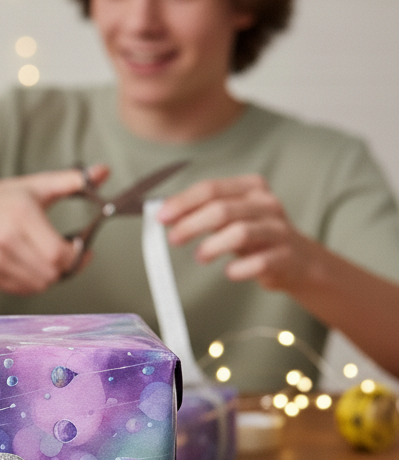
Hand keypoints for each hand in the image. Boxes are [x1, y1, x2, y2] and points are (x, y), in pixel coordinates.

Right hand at [0, 165, 108, 293]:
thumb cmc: (1, 198)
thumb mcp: (37, 185)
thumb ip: (74, 180)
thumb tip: (105, 170)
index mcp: (21, 215)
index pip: (58, 254)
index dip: (77, 256)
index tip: (81, 246)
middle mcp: (5, 240)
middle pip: (52, 273)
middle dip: (68, 266)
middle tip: (68, 252)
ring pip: (40, 285)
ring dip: (52, 275)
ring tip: (49, 258)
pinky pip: (24, 290)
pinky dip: (35, 282)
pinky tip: (33, 265)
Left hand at [157, 174, 317, 290]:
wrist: (299, 261)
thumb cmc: (256, 236)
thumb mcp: (230, 218)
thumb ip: (201, 212)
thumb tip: (165, 213)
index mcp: (251, 188)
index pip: (211, 189)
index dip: (183, 203)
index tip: (161, 216)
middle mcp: (267, 204)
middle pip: (222, 209)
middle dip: (191, 224)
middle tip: (174, 239)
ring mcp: (279, 230)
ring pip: (240, 231)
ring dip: (212, 246)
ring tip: (200, 257)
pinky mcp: (286, 256)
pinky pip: (259, 262)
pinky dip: (239, 268)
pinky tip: (230, 272)